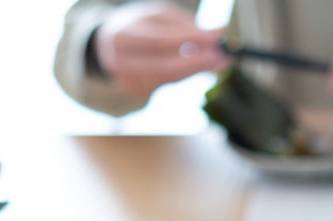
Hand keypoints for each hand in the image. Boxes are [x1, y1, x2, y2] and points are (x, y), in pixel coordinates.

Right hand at [93, 2, 224, 100]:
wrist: (107, 48)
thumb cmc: (138, 26)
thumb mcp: (157, 16)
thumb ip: (183, 24)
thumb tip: (215, 35)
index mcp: (122, 36)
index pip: (160, 40)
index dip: (190, 40)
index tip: (216, 37)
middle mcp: (121, 62)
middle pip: (165, 67)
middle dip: (198, 63)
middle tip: (224, 58)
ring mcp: (128, 82)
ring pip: (170, 78)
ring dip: (197, 70)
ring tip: (219, 60)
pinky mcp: (138, 92)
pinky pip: (169, 83)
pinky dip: (186, 74)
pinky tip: (197, 66)